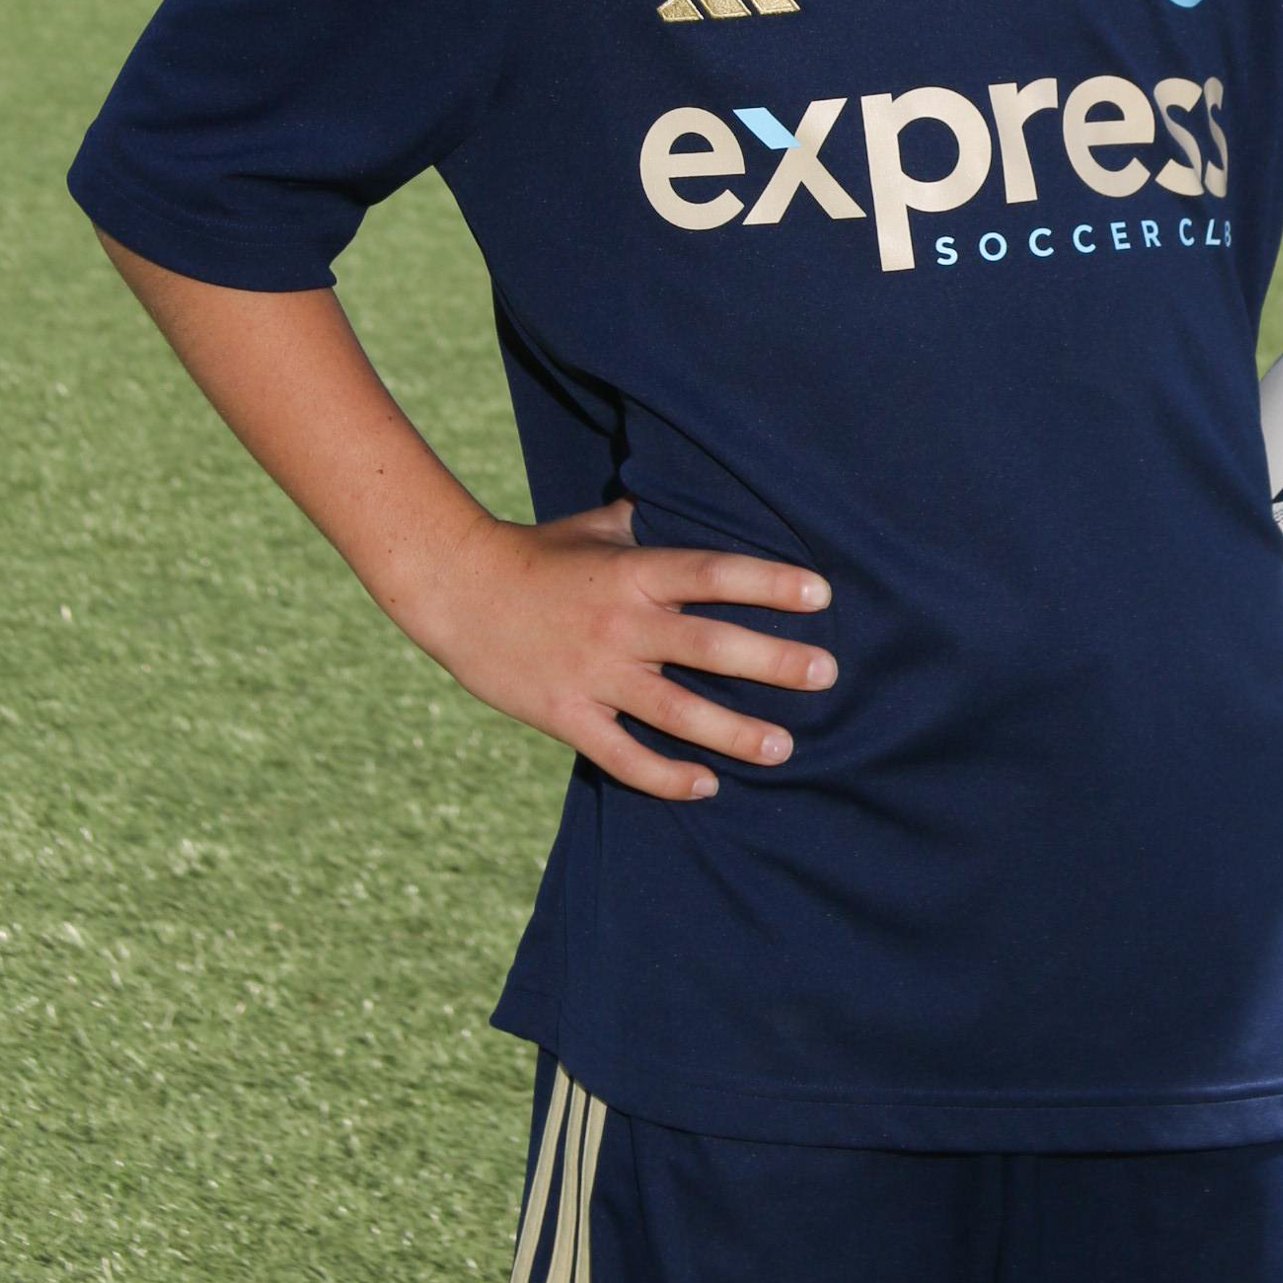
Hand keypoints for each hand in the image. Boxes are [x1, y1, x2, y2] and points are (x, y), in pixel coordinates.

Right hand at [424, 496, 835, 799]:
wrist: (456, 589)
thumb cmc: (536, 553)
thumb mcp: (596, 527)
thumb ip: (650, 522)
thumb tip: (700, 496)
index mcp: (632, 571)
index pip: (712, 573)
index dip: (767, 582)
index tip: (821, 593)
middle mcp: (620, 624)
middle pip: (709, 645)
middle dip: (772, 663)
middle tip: (826, 675)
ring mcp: (593, 674)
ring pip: (675, 711)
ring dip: (733, 733)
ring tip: (784, 748)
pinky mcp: (566, 715)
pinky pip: (623, 756)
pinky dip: (665, 777)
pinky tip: (706, 786)